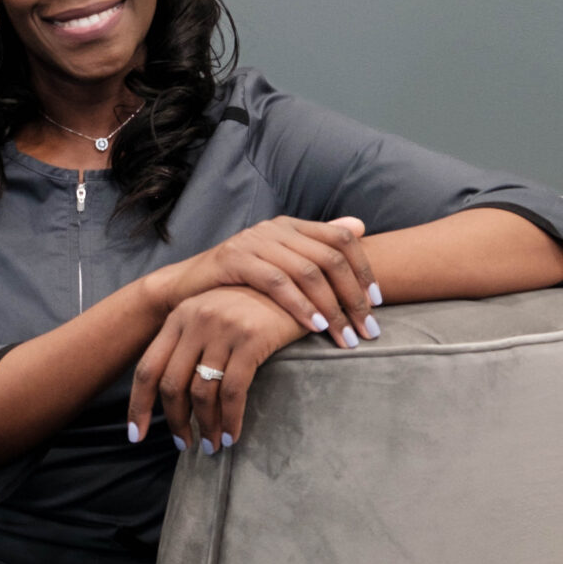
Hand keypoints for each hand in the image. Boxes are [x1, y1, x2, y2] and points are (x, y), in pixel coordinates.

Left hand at [129, 287, 307, 453]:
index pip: (148, 368)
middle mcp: (195, 319)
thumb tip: (173, 396)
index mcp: (179, 316)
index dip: (139, 406)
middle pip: (171, 384)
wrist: (296, 285)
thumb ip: (190, 344)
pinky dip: (230, 419)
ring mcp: (222, 328)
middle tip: (185, 445)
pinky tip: (232, 435)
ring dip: (205, 426)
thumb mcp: (213, 316)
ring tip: (212, 445)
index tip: (137, 435)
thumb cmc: (253, 308)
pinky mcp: (251, 338)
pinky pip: (232, 391)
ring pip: (201, 392)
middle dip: (175, 422)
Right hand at [157, 217, 380, 350]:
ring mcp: (254, 241)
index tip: (378, 304)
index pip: (341, 239)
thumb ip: (316, 246)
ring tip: (345, 337)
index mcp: (291, 226)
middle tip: (369, 330)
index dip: (364, 270)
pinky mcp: (234, 259)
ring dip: (332, 307)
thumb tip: (359, 227)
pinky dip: (300, 305)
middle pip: (330, 257)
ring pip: (308, 271)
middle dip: (354, 297)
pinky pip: (276, 282)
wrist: (184, 288)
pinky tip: (314, 327)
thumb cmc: (238, 283)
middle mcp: (275, 228)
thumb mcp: (279, 264)